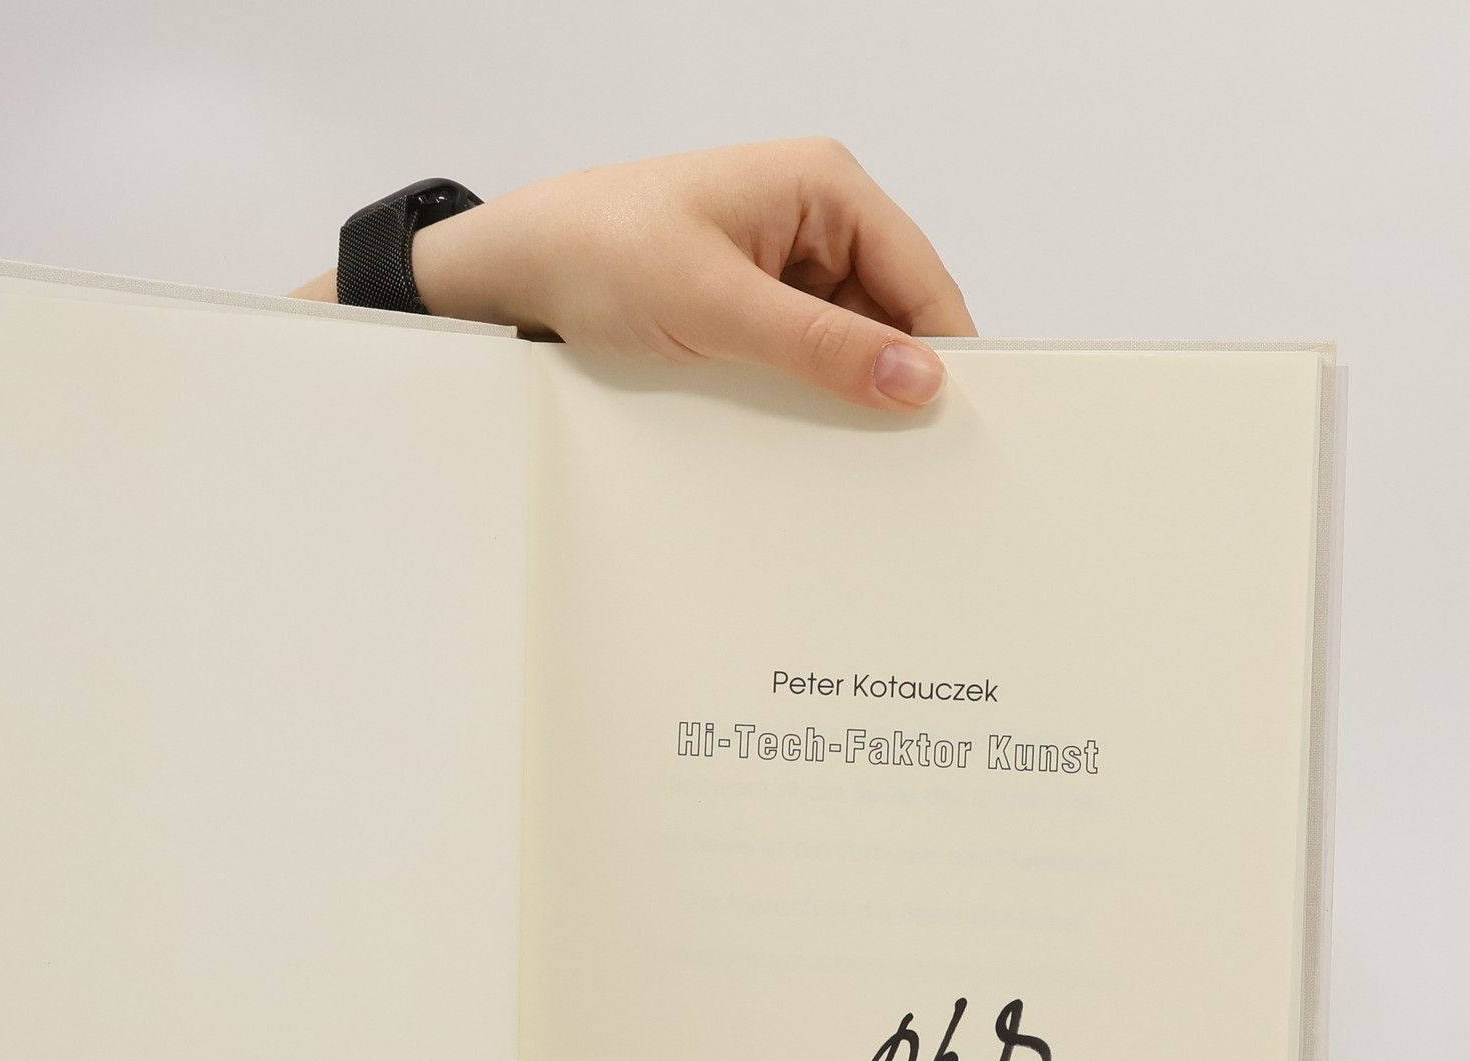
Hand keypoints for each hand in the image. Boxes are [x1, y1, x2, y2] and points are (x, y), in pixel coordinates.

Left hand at [304, 140, 974, 410]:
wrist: (515, 272)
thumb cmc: (599, 252)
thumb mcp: (716, 305)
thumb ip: (819, 346)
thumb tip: (916, 379)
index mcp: (825, 187)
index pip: (921, 280)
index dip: (943, 355)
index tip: (954, 431)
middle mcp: (815, 220)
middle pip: (891, 317)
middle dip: (890, 383)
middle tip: (897, 463)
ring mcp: (783, 267)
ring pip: (846, 347)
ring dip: (840, 398)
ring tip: (840, 458)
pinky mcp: (750, 309)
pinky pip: (800, 361)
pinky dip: (800, 399)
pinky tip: (793, 440)